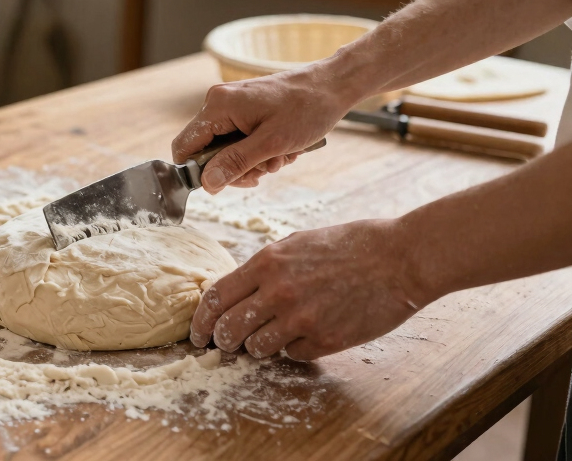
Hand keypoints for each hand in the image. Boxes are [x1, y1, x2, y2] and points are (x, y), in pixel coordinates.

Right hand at [171, 65, 355, 192]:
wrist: (333, 86)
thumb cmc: (307, 108)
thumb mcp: (271, 143)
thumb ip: (235, 163)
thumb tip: (208, 183)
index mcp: (219, 106)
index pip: (185, 146)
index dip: (197, 172)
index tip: (224, 184)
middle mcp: (219, 102)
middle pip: (205, 151)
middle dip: (234, 168)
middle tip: (262, 172)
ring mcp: (231, 105)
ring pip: (224, 149)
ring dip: (250, 162)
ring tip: (278, 158)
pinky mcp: (244, 109)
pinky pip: (239, 140)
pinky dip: (258, 151)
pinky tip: (280, 150)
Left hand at [190, 219, 431, 360]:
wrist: (400, 259)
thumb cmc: (350, 245)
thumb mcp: (296, 243)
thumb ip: (264, 268)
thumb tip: (236, 292)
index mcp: (267, 263)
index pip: (215, 299)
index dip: (201, 322)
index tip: (199, 334)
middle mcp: (278, 292)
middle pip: (228, 330)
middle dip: (222, 341)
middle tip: (226, 345)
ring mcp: (301, 319)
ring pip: (257, 349)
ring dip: (258, 347)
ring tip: (270, 336)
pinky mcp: (325, 340)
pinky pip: (292, 354)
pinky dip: (292, 349)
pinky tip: (306, 333)